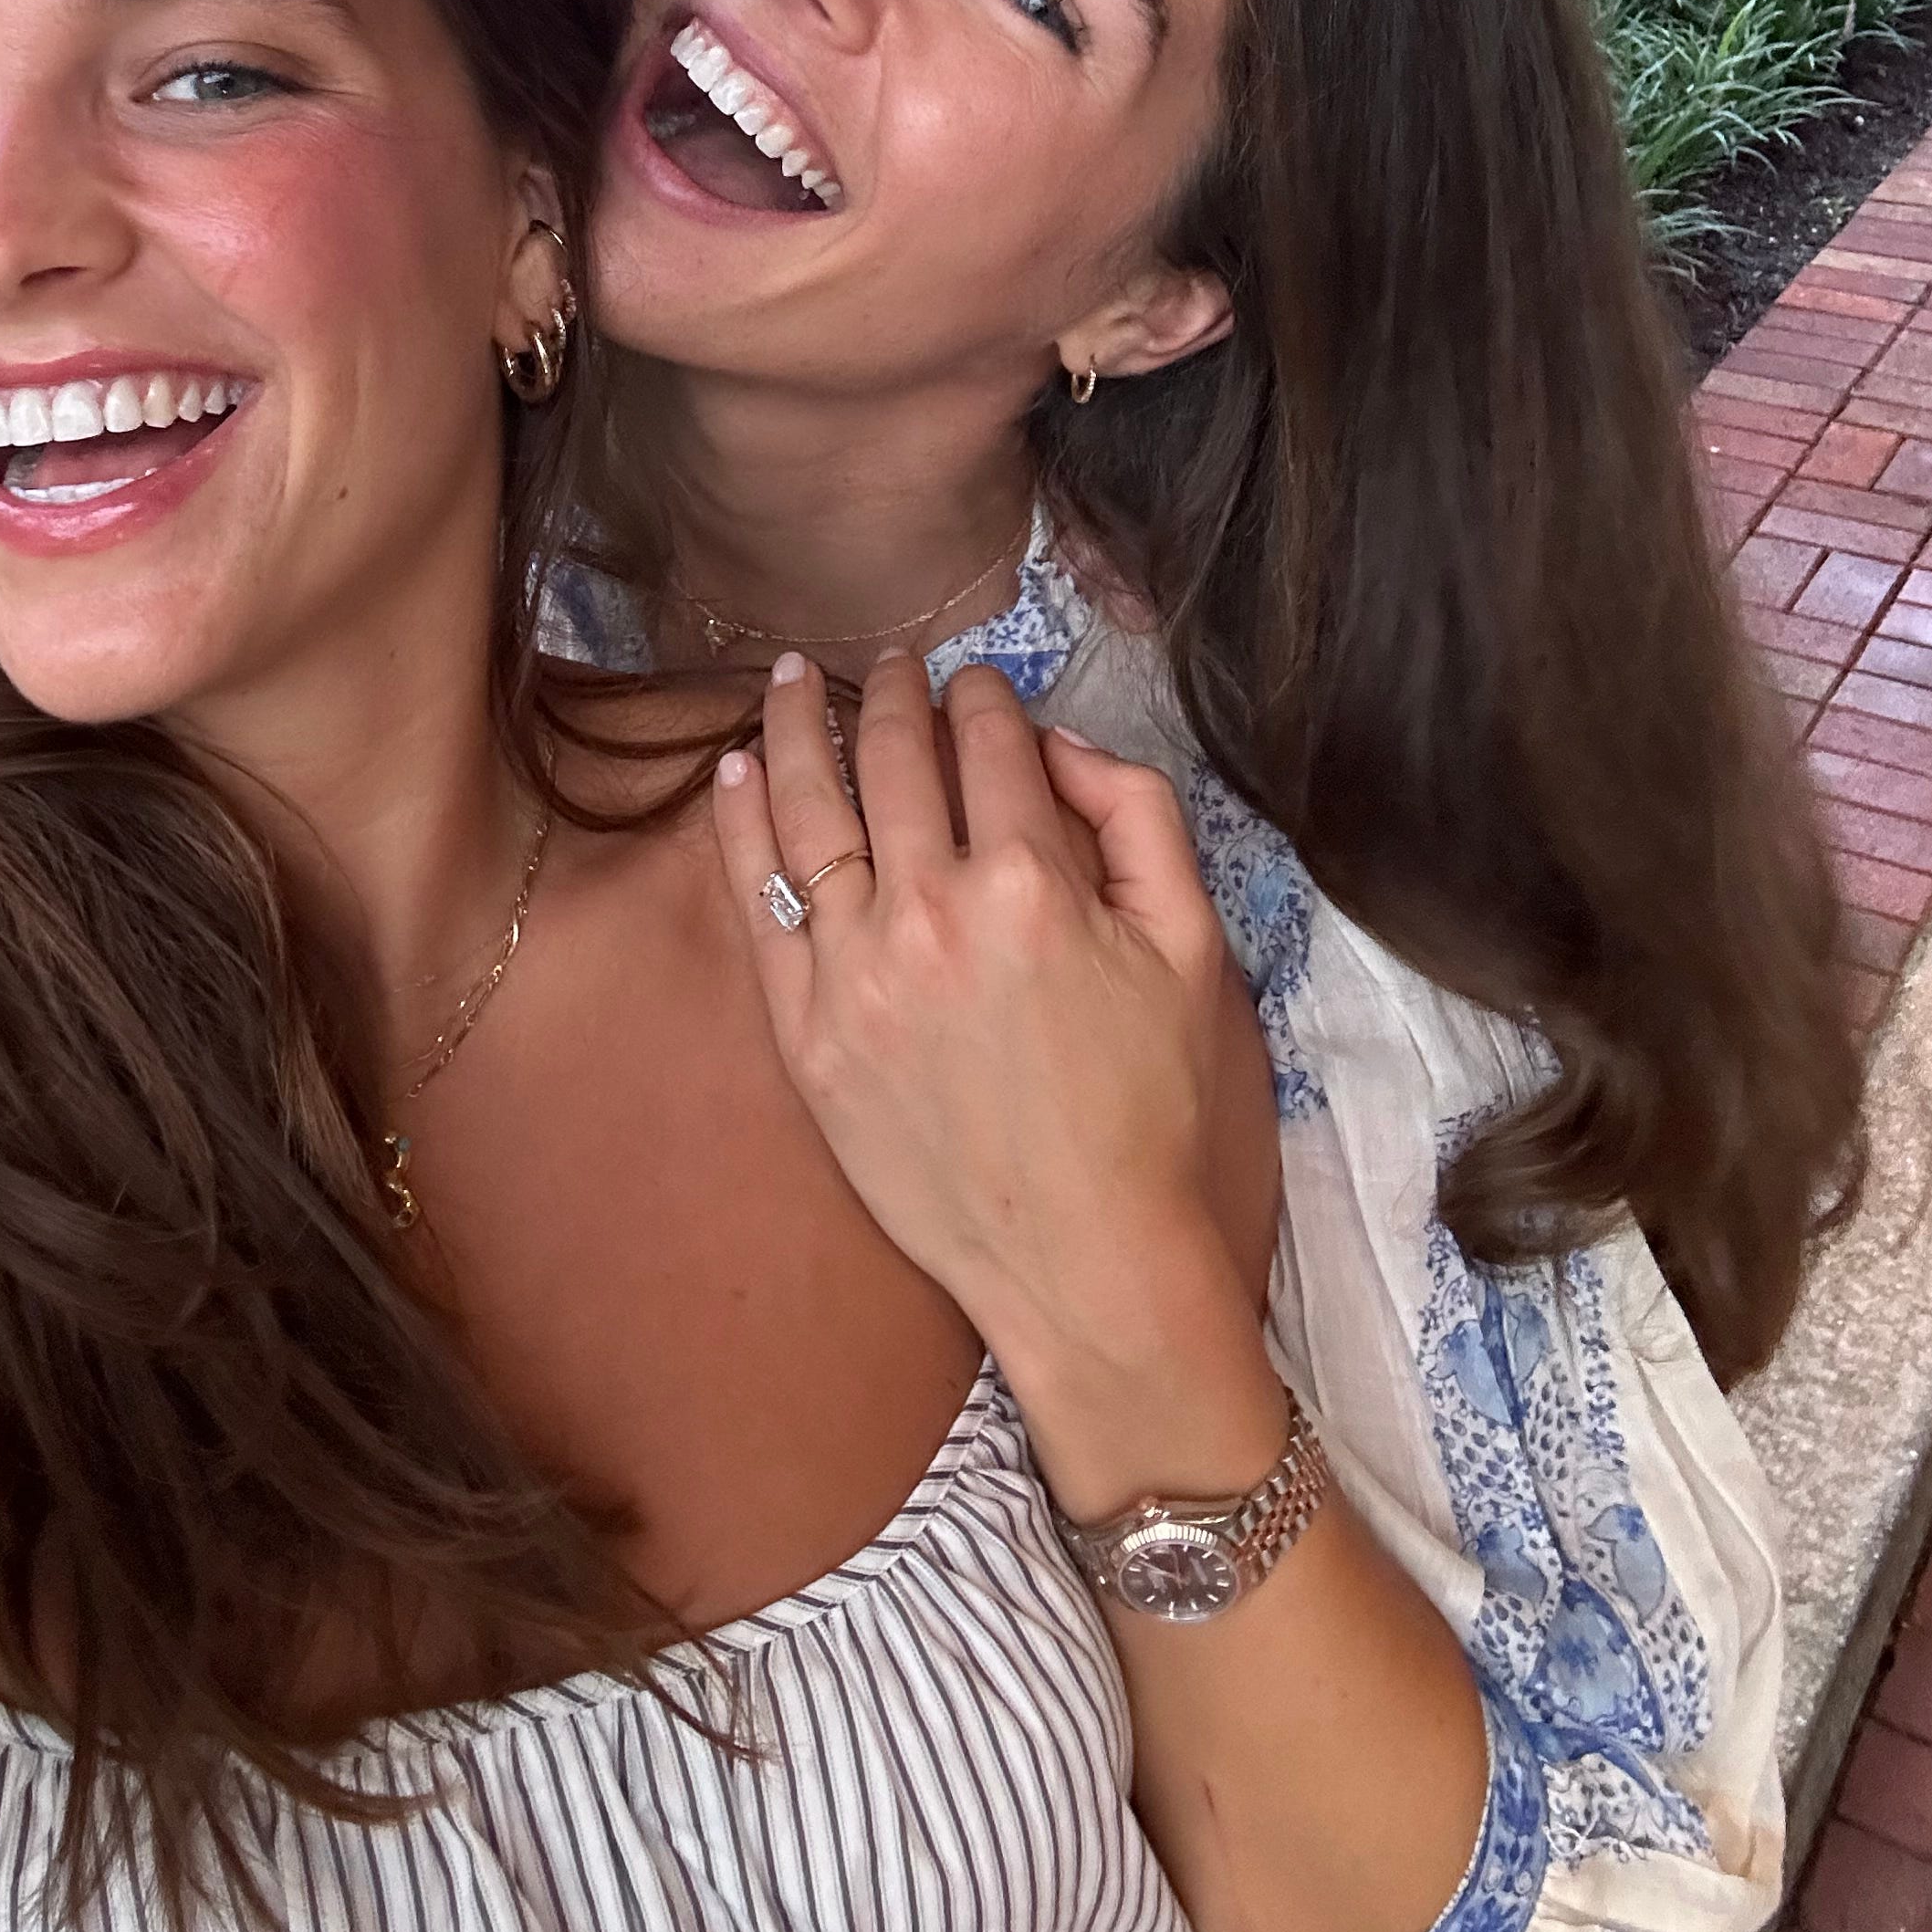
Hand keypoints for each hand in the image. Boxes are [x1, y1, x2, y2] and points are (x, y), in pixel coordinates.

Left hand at [714, 651, 1282, 1481]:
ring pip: (809, 811)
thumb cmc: (1158, 1111)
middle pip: (893, 760)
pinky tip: (737, 771)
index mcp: (1033, 884)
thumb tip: (1057, 744)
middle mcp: (931, 914)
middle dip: (892, 694)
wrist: (1089, 1268)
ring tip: (790, 675)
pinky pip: (757, 904)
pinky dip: (741, 825)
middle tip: (888, 664)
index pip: (990, 744)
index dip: (983, 697)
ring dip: (799, 726)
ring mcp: (856, 976)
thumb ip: (1138, 818)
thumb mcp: (1194, 948)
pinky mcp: (807, 1037)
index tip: (974, 682)